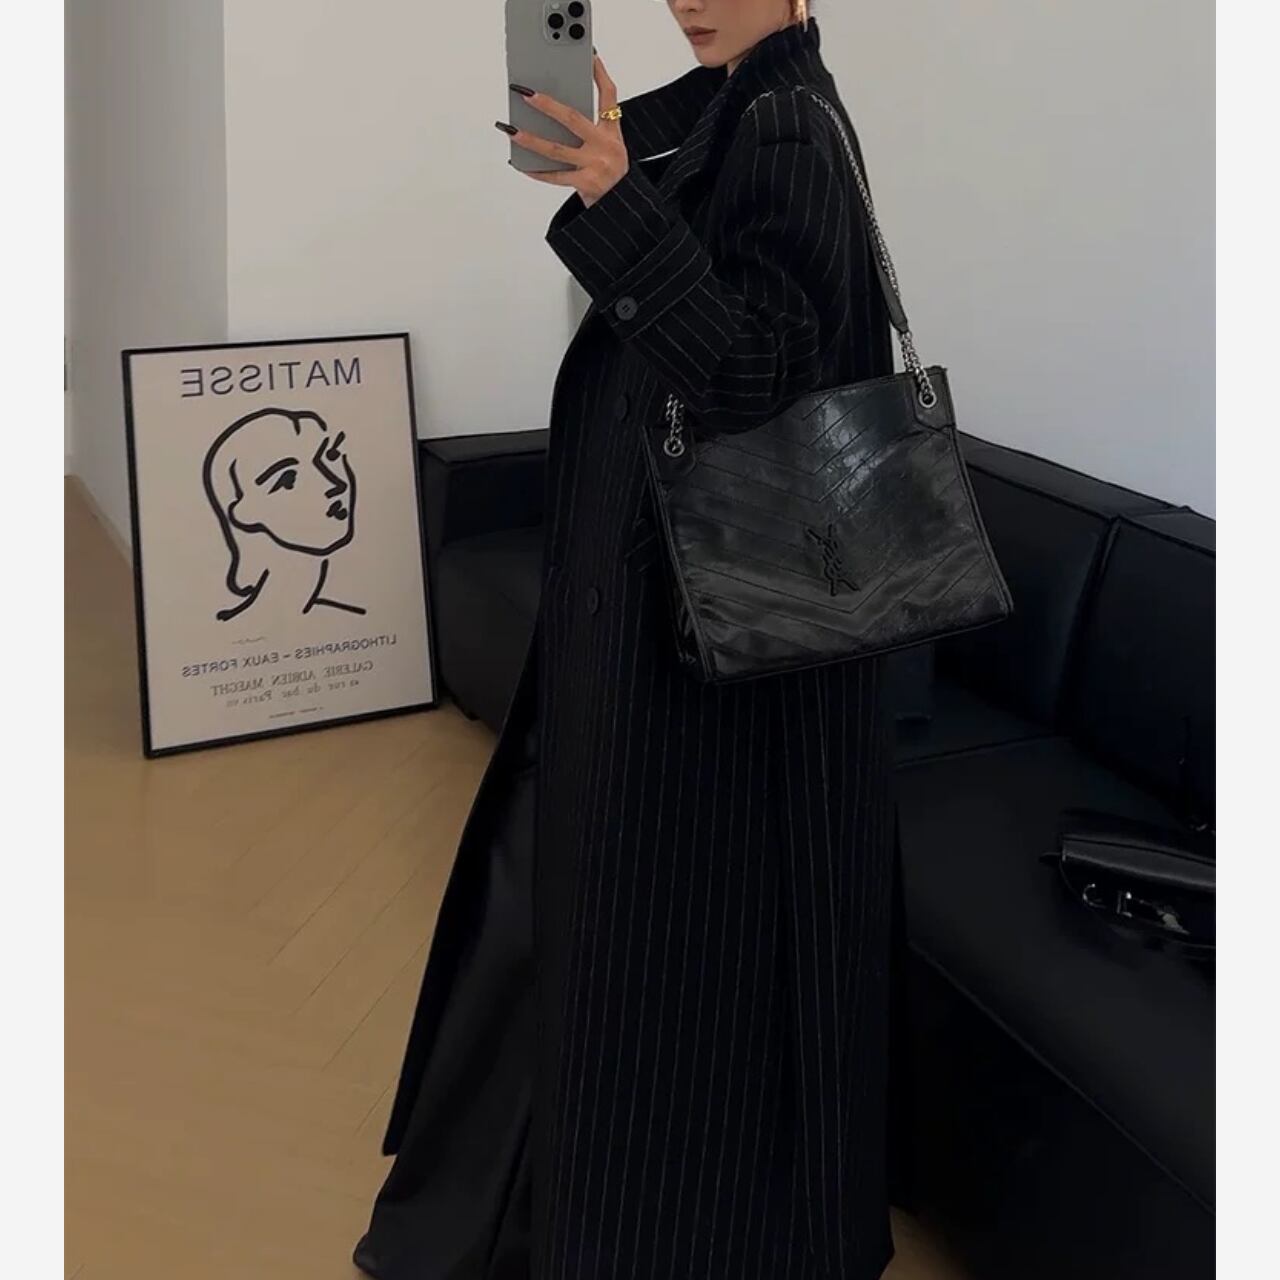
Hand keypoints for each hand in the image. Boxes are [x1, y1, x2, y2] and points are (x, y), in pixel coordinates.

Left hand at [500, 54, 627, 207]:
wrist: (623, 209)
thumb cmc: (609, 176)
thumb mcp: (609, 149)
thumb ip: (588, 132)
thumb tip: (551, 116)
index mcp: (612, 133)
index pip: (609, 96)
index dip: (599, 74)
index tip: (590, 54)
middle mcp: (606, 146)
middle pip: (573, 118)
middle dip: (546, 104)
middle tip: (525, 93)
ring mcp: (596, 165)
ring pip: (556, 149)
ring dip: (529, 139)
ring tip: (509, 129)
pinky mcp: (586, 183)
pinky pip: (554, 176)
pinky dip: (536, 171)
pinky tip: (519, 163)